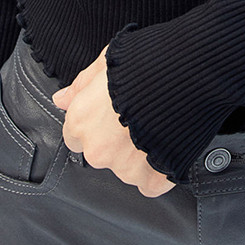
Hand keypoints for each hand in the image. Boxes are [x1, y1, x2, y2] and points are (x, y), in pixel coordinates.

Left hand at [51, 43, 175, 196]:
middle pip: (101, 153)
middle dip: (115, 140)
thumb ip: (81, 84)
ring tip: (156, 125)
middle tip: (137, 115)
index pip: (74, 135)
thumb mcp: (106, 61)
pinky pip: (150, 183)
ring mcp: (125, 168)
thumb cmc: (144, 64)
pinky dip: (158, 170)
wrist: (184, 78)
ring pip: (126, 168)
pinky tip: (166, 145)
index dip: (93, 123)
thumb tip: (60, 99)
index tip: (108, 114)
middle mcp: (98, 149)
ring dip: (137, 154)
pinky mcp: (153, 180)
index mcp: (82, 120)